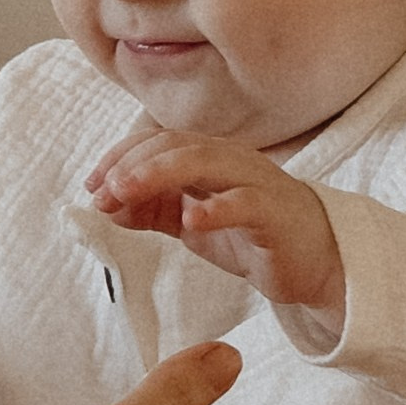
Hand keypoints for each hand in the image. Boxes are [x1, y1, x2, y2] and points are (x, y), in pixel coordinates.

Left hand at [87, 131, 343, 320]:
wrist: (313, 262)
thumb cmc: (253, 235)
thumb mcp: (193, 224)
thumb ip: (154, 211)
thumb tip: (109, 205)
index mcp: (209, 158)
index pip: (157, 142)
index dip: (120, 158)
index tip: (92, 185)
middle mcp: (231, 160)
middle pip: (175, 146)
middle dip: (131, 165)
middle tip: (102, 192)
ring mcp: (255, 183)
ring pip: (204, 163)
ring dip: (158, 175)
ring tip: (125, 193)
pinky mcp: (274, 214)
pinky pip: (244, 204)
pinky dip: (216, 209)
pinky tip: (191, 221)